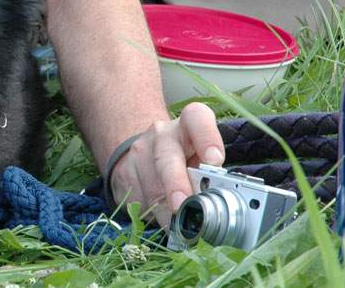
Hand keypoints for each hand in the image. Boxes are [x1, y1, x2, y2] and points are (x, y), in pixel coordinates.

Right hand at [109, 102, 224, 227]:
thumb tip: (220, 207)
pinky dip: (151, 214)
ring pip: (151, 187)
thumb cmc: (188, 159)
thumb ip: (212, 177)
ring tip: (178, 226)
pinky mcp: (124, 173)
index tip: (214, 160)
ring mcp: (139, 152)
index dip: (206, 138)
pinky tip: (159, 215)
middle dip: (175, 184)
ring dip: (166, 211)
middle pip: (167, 157)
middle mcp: (162, 134)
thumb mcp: (204, 159)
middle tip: (182, 205)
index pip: (196, 118)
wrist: (147, 154)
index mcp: (189, 125)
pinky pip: (138, 200)